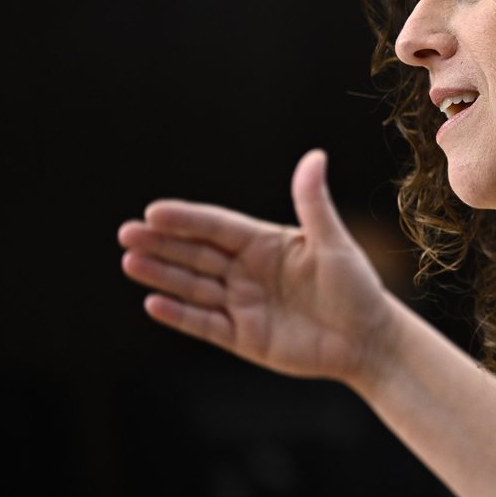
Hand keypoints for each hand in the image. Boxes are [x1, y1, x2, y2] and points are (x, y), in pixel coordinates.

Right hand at [118, 149, 393, 385]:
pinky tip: (153, 303)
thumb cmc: (357, 287)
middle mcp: (247, 271)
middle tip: (127, 233)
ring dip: (162, 275)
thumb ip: (314, 204)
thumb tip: (315, 156)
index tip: (155, 211)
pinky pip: (204, 324)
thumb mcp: (335, 243)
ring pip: (194, 286)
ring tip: (130, 262)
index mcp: (266, 243)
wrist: (368, 341)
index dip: (187, 220)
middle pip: (197, 254)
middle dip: (163, 243)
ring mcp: (242, 304)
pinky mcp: (243, 337)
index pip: (217, 227)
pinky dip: (179, 314)